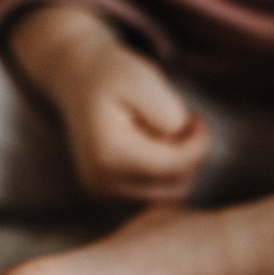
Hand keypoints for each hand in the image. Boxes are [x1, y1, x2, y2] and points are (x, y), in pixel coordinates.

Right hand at [56, 42, 209, 204]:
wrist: (75, 79)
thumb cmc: (112, 76)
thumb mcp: (143, 80)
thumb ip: (168, 114)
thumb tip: (185, 145)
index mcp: (109, 154)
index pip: (174, 165)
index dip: (198, 143)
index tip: (198, 117)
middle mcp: (102, 182)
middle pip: (174, 187)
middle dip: (188, 157)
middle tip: (184, 124)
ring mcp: (104, 194)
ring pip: (169, 196)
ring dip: (178, 168)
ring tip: (168, 135)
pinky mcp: (111, 198)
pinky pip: (156, 198)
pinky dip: (165, 177)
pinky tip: (157, 149)